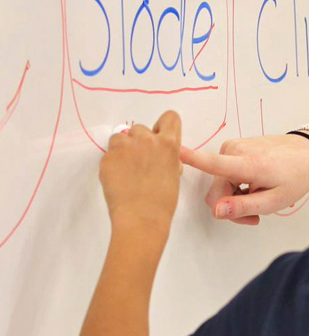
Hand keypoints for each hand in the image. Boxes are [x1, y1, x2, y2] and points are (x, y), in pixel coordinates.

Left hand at [100, 111, 182, 234]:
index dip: (163, 126)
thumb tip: (159, 153)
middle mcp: (147, 140)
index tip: (159, 137)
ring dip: (123, 149)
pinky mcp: (107, 158)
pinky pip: (109, 153)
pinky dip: (113, 163)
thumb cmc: (163, 201)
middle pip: (140, 128)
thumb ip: (167, 156)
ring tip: (127, 170)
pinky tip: (119, 179)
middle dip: (139, 141)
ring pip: (121, 138)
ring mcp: (125, 147)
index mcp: (169, 143)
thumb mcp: (174, 173)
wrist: (142, 218)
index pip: (170, 117)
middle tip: (140, 162)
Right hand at [180, 133, 308, 225]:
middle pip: (216, 190)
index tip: (175, 151)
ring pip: (220, 183)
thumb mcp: (274, 201)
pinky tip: (254, 187)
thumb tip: (216, 211)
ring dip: (235, 197)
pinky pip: (225, 173)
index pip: (215, 164)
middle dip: (231, 206)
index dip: (193, 160)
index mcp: (248, 164)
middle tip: (254, 216)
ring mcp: (234, 146)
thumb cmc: (295, 178)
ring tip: (258, 198)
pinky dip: (237, 185)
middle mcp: (236, 150)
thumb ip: (243, 207)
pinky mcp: (234, 146)